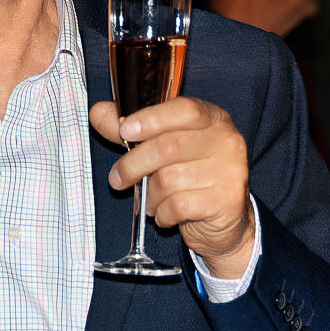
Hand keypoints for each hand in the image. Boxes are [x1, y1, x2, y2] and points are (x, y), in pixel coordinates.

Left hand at [90, 97, 252, 277]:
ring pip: (169, 180)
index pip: (184, 109)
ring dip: (150, 195)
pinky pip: (177, 205)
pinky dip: (163, 213)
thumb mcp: (160, 147)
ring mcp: (230, 171)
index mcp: (212, 119)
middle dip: (132, 165)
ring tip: (154, 200)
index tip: (124, 131)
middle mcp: (226, 141)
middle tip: (117, 179)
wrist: (223, 221)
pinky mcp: (226, 201)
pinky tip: (167, 213)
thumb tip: (99, 112)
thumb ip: (131, 129)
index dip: (151, 119)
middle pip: (168, 146)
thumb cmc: (188, 176)